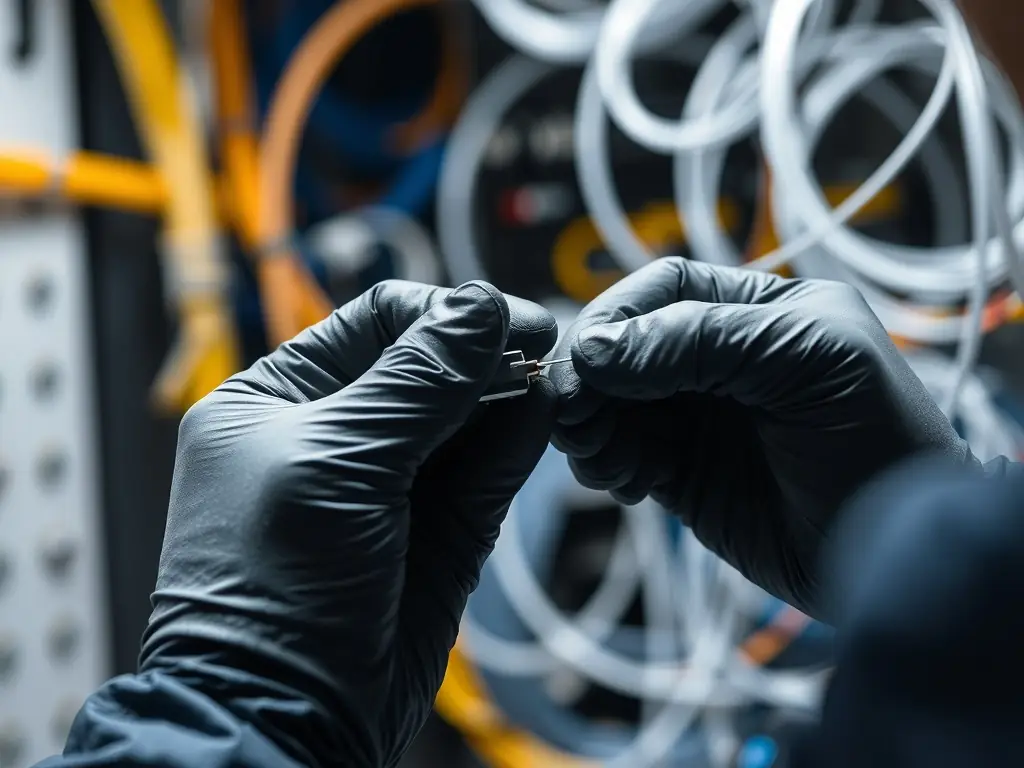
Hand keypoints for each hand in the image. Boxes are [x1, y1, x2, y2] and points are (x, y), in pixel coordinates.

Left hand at [139, 281, 557, 766]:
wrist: (288, 717)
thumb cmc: (273, 584)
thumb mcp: (337, 460)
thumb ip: (418, 381)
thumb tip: (480, 305)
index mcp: (277, 401)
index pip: (372, 325)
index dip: (440, 313)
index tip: (501, 314)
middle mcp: (336, 435)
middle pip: (426, 366)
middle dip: (483, 352)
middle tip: (545, 339)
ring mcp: (391, 485)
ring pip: (465, 416)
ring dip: (509, 391)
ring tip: (554, 371)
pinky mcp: (438, 532)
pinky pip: (485, 470)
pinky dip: (517, 440)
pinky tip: (545, 410)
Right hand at [548, 258, 972, 617]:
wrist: (895, 558)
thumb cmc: (875, 445)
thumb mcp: (806, 361)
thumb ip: (701, 340)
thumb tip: (597, 348)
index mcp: (762, 311)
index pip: (667, 289)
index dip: (618, 317)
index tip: (588, 359)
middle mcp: (724, 358)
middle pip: (626, 346)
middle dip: (593, 378)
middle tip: (575, 417)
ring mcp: (699, 416)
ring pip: (613, 401)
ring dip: (592, 425)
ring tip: (603, 460)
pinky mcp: (681, 472)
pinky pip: (620, 452)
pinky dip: (606, 463)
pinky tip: (626, 484)